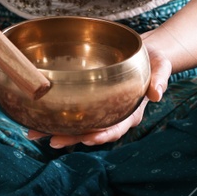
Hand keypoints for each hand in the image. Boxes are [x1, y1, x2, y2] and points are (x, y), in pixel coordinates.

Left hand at [26, 33, 174, 147]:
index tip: (89, 139)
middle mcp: (113, 116)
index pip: (116, 128)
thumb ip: (160, 79)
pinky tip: (37, 117)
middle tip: (52, 141)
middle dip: (72, 138)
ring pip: (77, 126)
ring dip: (57, 131)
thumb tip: (157, 93)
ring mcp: (100, 112)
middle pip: (91, 132)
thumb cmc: (154, 61)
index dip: (103, 135)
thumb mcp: (161, 66)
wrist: (145, 55)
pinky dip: (55, 117)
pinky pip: (72, 113)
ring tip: (35, 134)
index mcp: (130, 113)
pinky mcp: (90, 103)